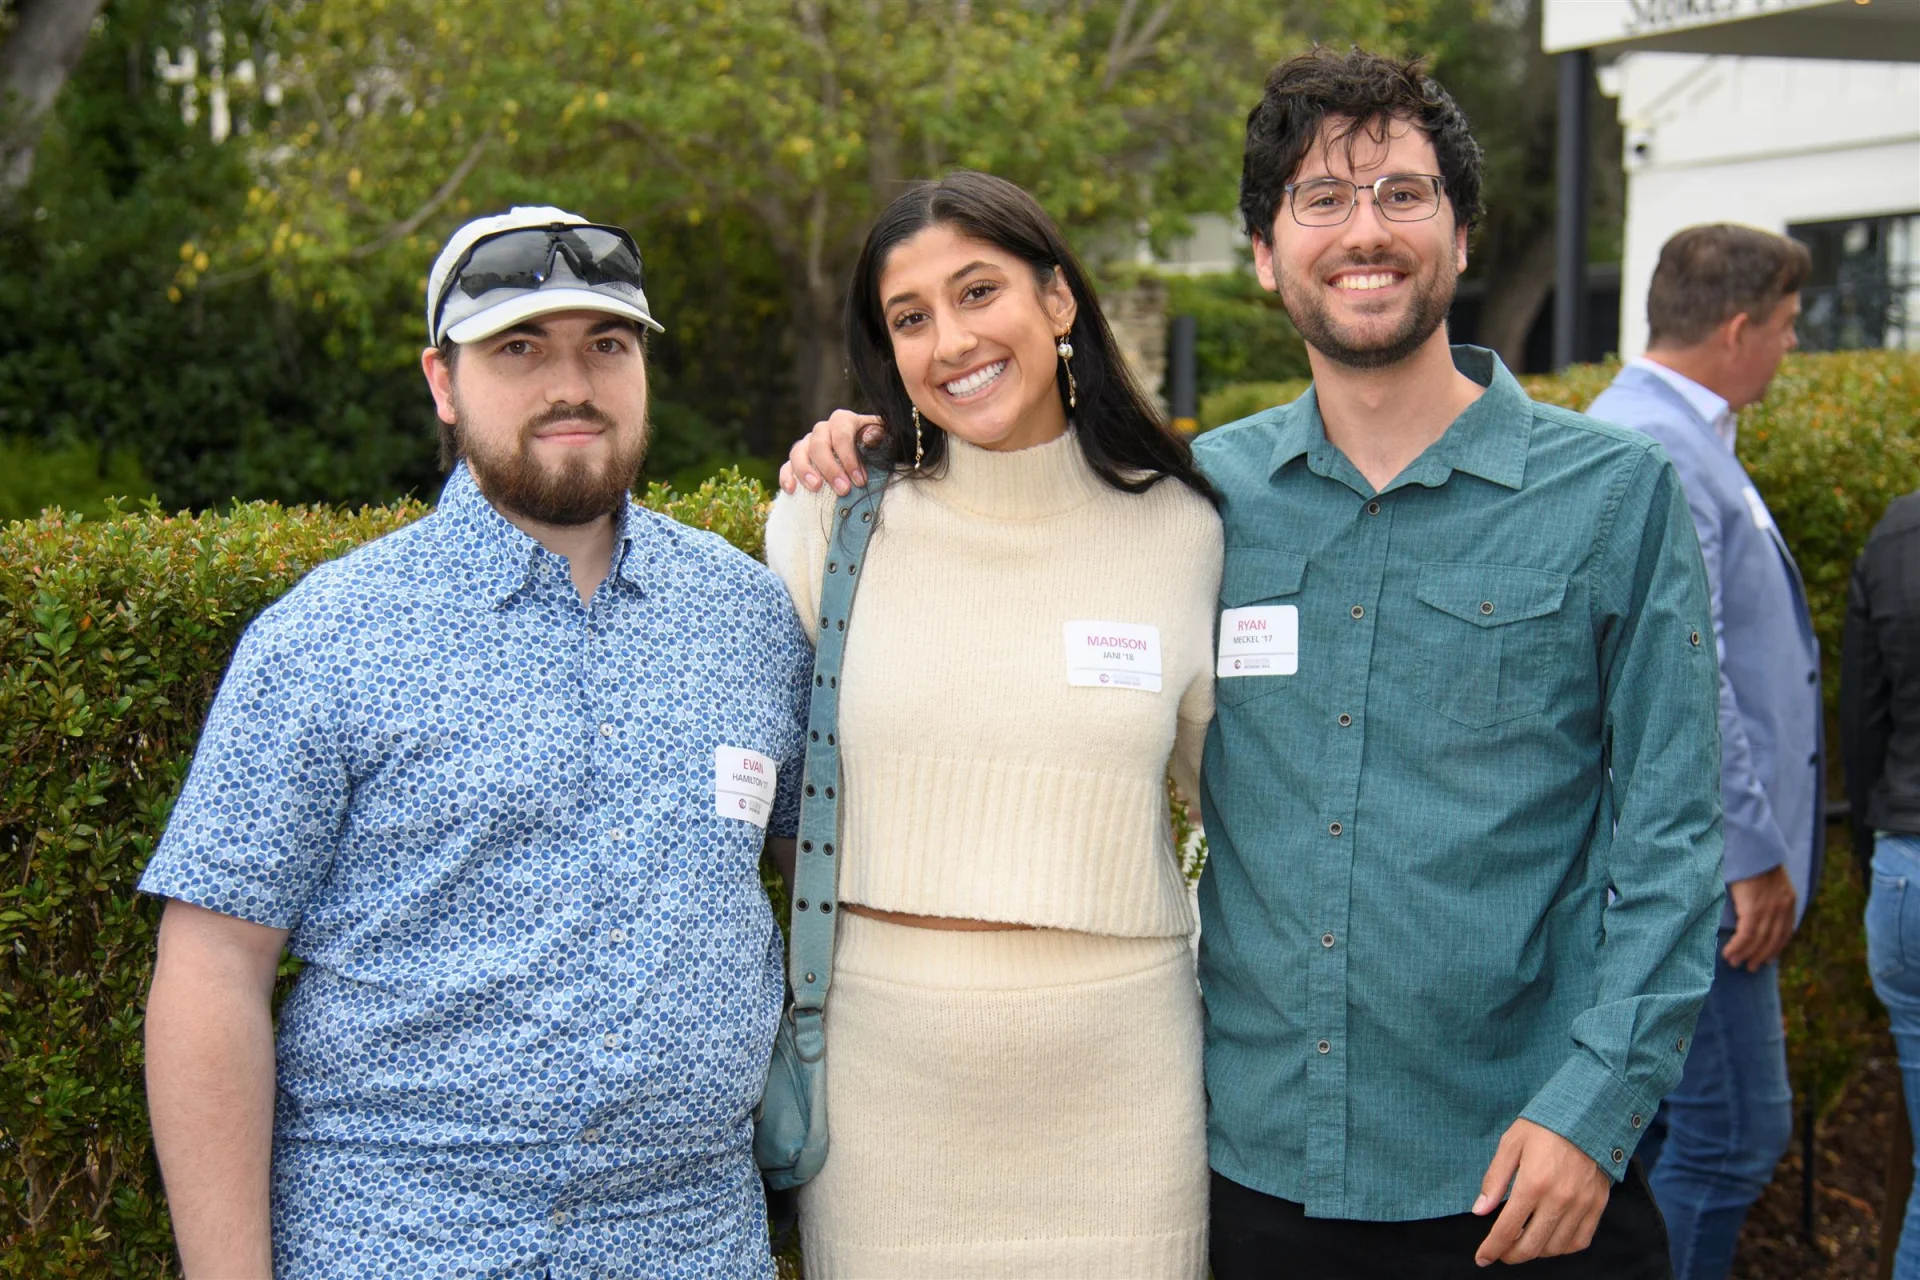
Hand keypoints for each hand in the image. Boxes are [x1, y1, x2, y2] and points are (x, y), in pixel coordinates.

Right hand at [777, 410, 884, 495]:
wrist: (866, 463)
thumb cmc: (876, 453)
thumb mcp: (884, 443)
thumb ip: (879, 438)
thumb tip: (869, 437)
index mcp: (843, 421)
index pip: (841, 434)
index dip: (850, 457)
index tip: (860, 481)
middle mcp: (823, 430)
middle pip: (819, 444)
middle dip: (831, 468)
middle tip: (843, 490)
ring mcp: (807, 444)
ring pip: (798, 451)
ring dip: (806, 470)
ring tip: (816, 488)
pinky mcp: (797, 461)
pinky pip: (786, 465)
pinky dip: (787, 476)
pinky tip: (791, 489)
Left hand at [1472, 1119, 1611, 1266]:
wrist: (1589, 1113)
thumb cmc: (1545, 1126)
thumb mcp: (1511, 1144)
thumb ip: (1494, 1179)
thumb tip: (1479, 1211)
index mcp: (1533, 1183)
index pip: (1508, 1229)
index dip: (1492, 1248)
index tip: (1482, 1258)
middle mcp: (1559, 1199)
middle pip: (1531, 1245)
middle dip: (1510, 1255)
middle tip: (1500, 1253)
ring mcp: (1582, 1205)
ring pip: (1555, 1247)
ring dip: (1536, 1252)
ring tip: (1523, 1243)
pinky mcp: (1598, 1205)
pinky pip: (1580, 1241)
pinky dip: (1562, 1247)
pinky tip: (1550, 1238)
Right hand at [1723, 864, 1796, 970]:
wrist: (1750, 846)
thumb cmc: (1752, 858)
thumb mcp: (1769, 878)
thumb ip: (1768, 894)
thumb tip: (1757, 909)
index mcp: (1789, 899)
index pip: (1786, 932)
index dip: (1776, 947)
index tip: (1768, 958)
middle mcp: (1782, 907)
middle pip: (1774, 940)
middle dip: (1761, 955)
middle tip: (1751, 967)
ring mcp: (1769, 909)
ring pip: (1759, 941)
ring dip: (1747, 954)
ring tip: (1735, 963)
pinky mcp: (1754, 909)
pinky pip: (1747, 935)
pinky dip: (1738, 947)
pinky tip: (1729, 953)